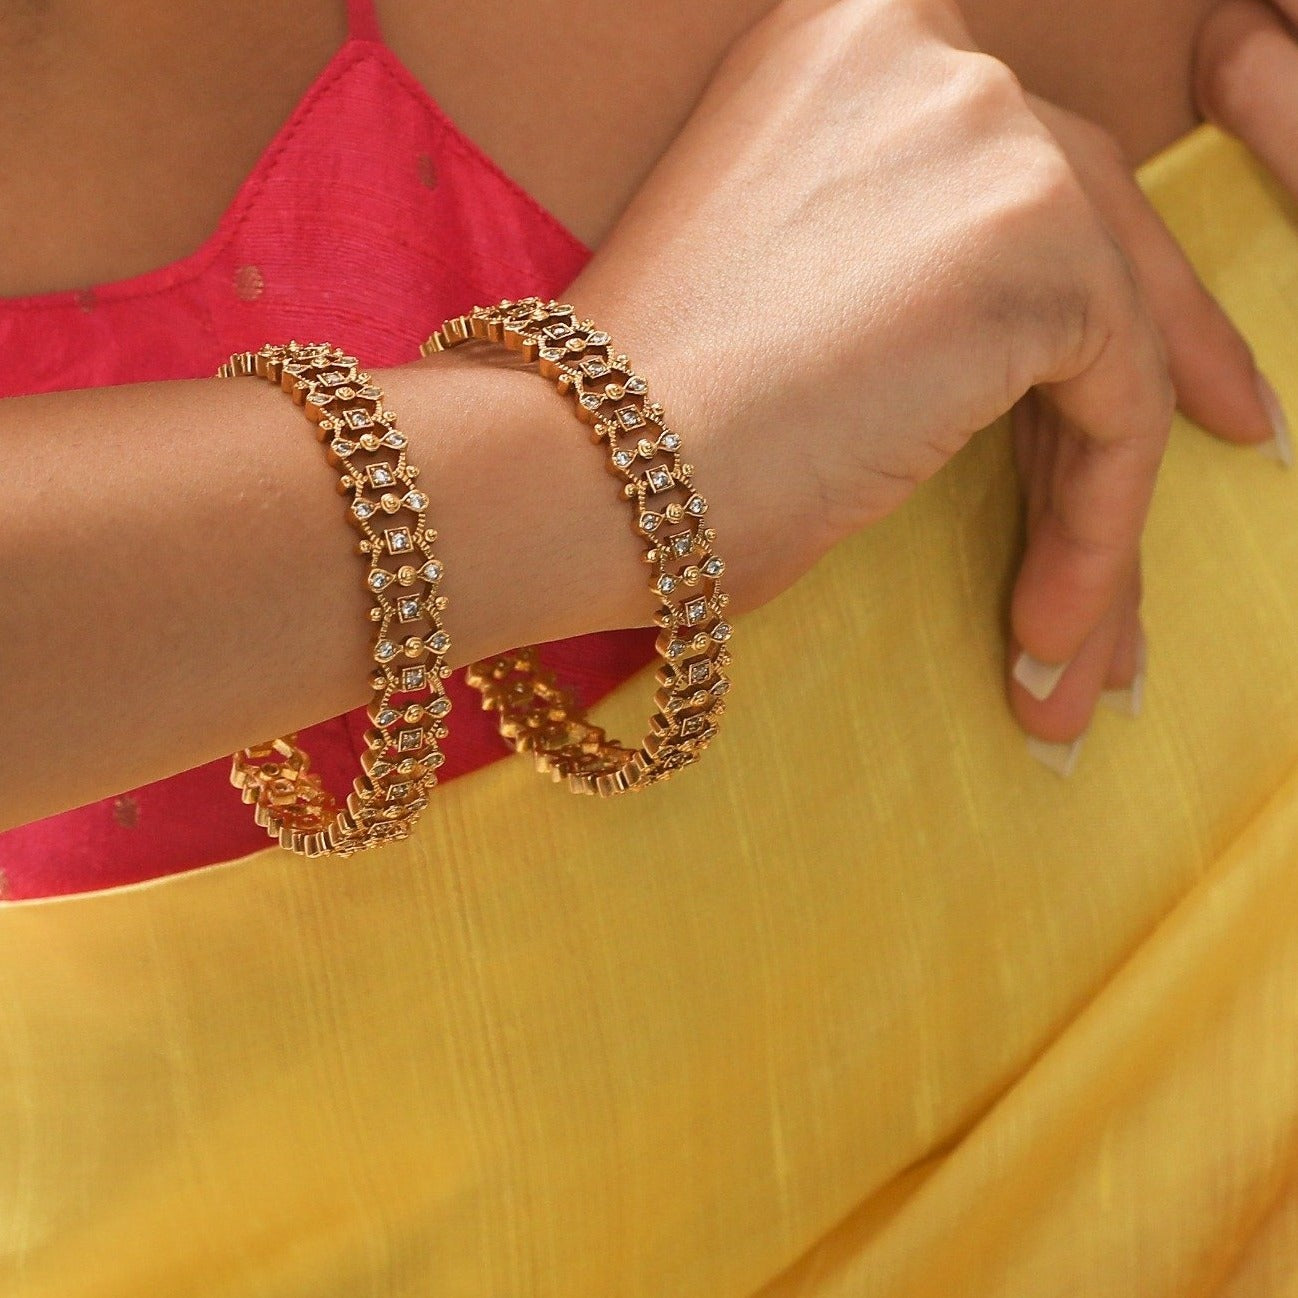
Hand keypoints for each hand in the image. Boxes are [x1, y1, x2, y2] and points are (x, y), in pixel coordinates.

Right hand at [565, 0, 1282, 752]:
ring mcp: (984, 135)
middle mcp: (928, 55)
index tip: (1167, 372)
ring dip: (1102, 503)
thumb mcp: (784, 302)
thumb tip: (1006, 363)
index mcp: (847, 52)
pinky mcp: (1029, 246)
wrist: (575, 468)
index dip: (1096, 286)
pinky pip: (1117, 407)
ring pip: (1111, 336)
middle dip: (1161, 367)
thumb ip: (900, 277)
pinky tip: (1045, 627)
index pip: (1012, 176)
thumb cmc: (632, 428)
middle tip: (1222, 453)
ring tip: (1079, 646)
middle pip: (1092, 232)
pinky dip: (1097, 530)